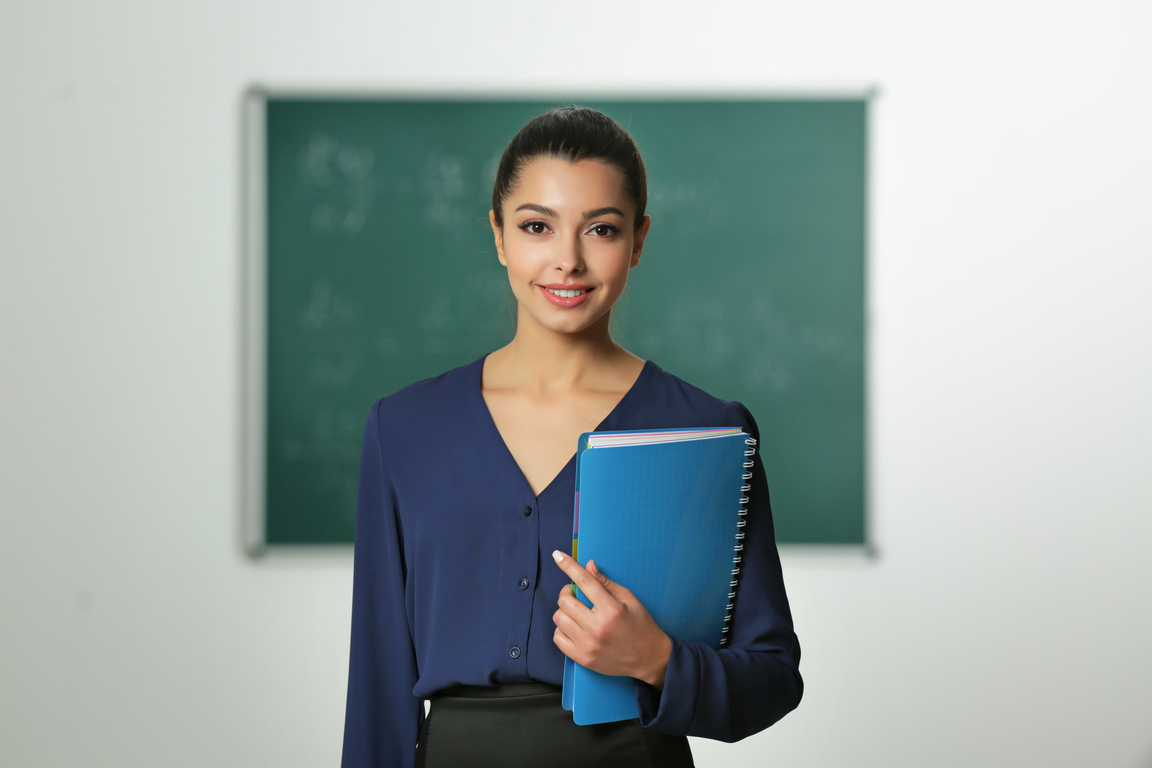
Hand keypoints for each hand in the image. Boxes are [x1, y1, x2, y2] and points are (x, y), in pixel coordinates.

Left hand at [551, 550, 672, 689]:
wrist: (648, 658)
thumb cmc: (641, 625)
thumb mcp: (629, 599)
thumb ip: (606, 583)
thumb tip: (588, 566)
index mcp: (612, 610)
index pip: (585, 582)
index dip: (569, 566)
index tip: (558, 555)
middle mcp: (598, 627)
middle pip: (566, 600)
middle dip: (567, 591)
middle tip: (575, 593)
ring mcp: (588, 645)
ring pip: (559, 618)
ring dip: (564, 610)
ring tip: (575, 610)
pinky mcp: (582, 658)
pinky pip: (558, 638)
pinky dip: (561, 628)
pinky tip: (573, 626)